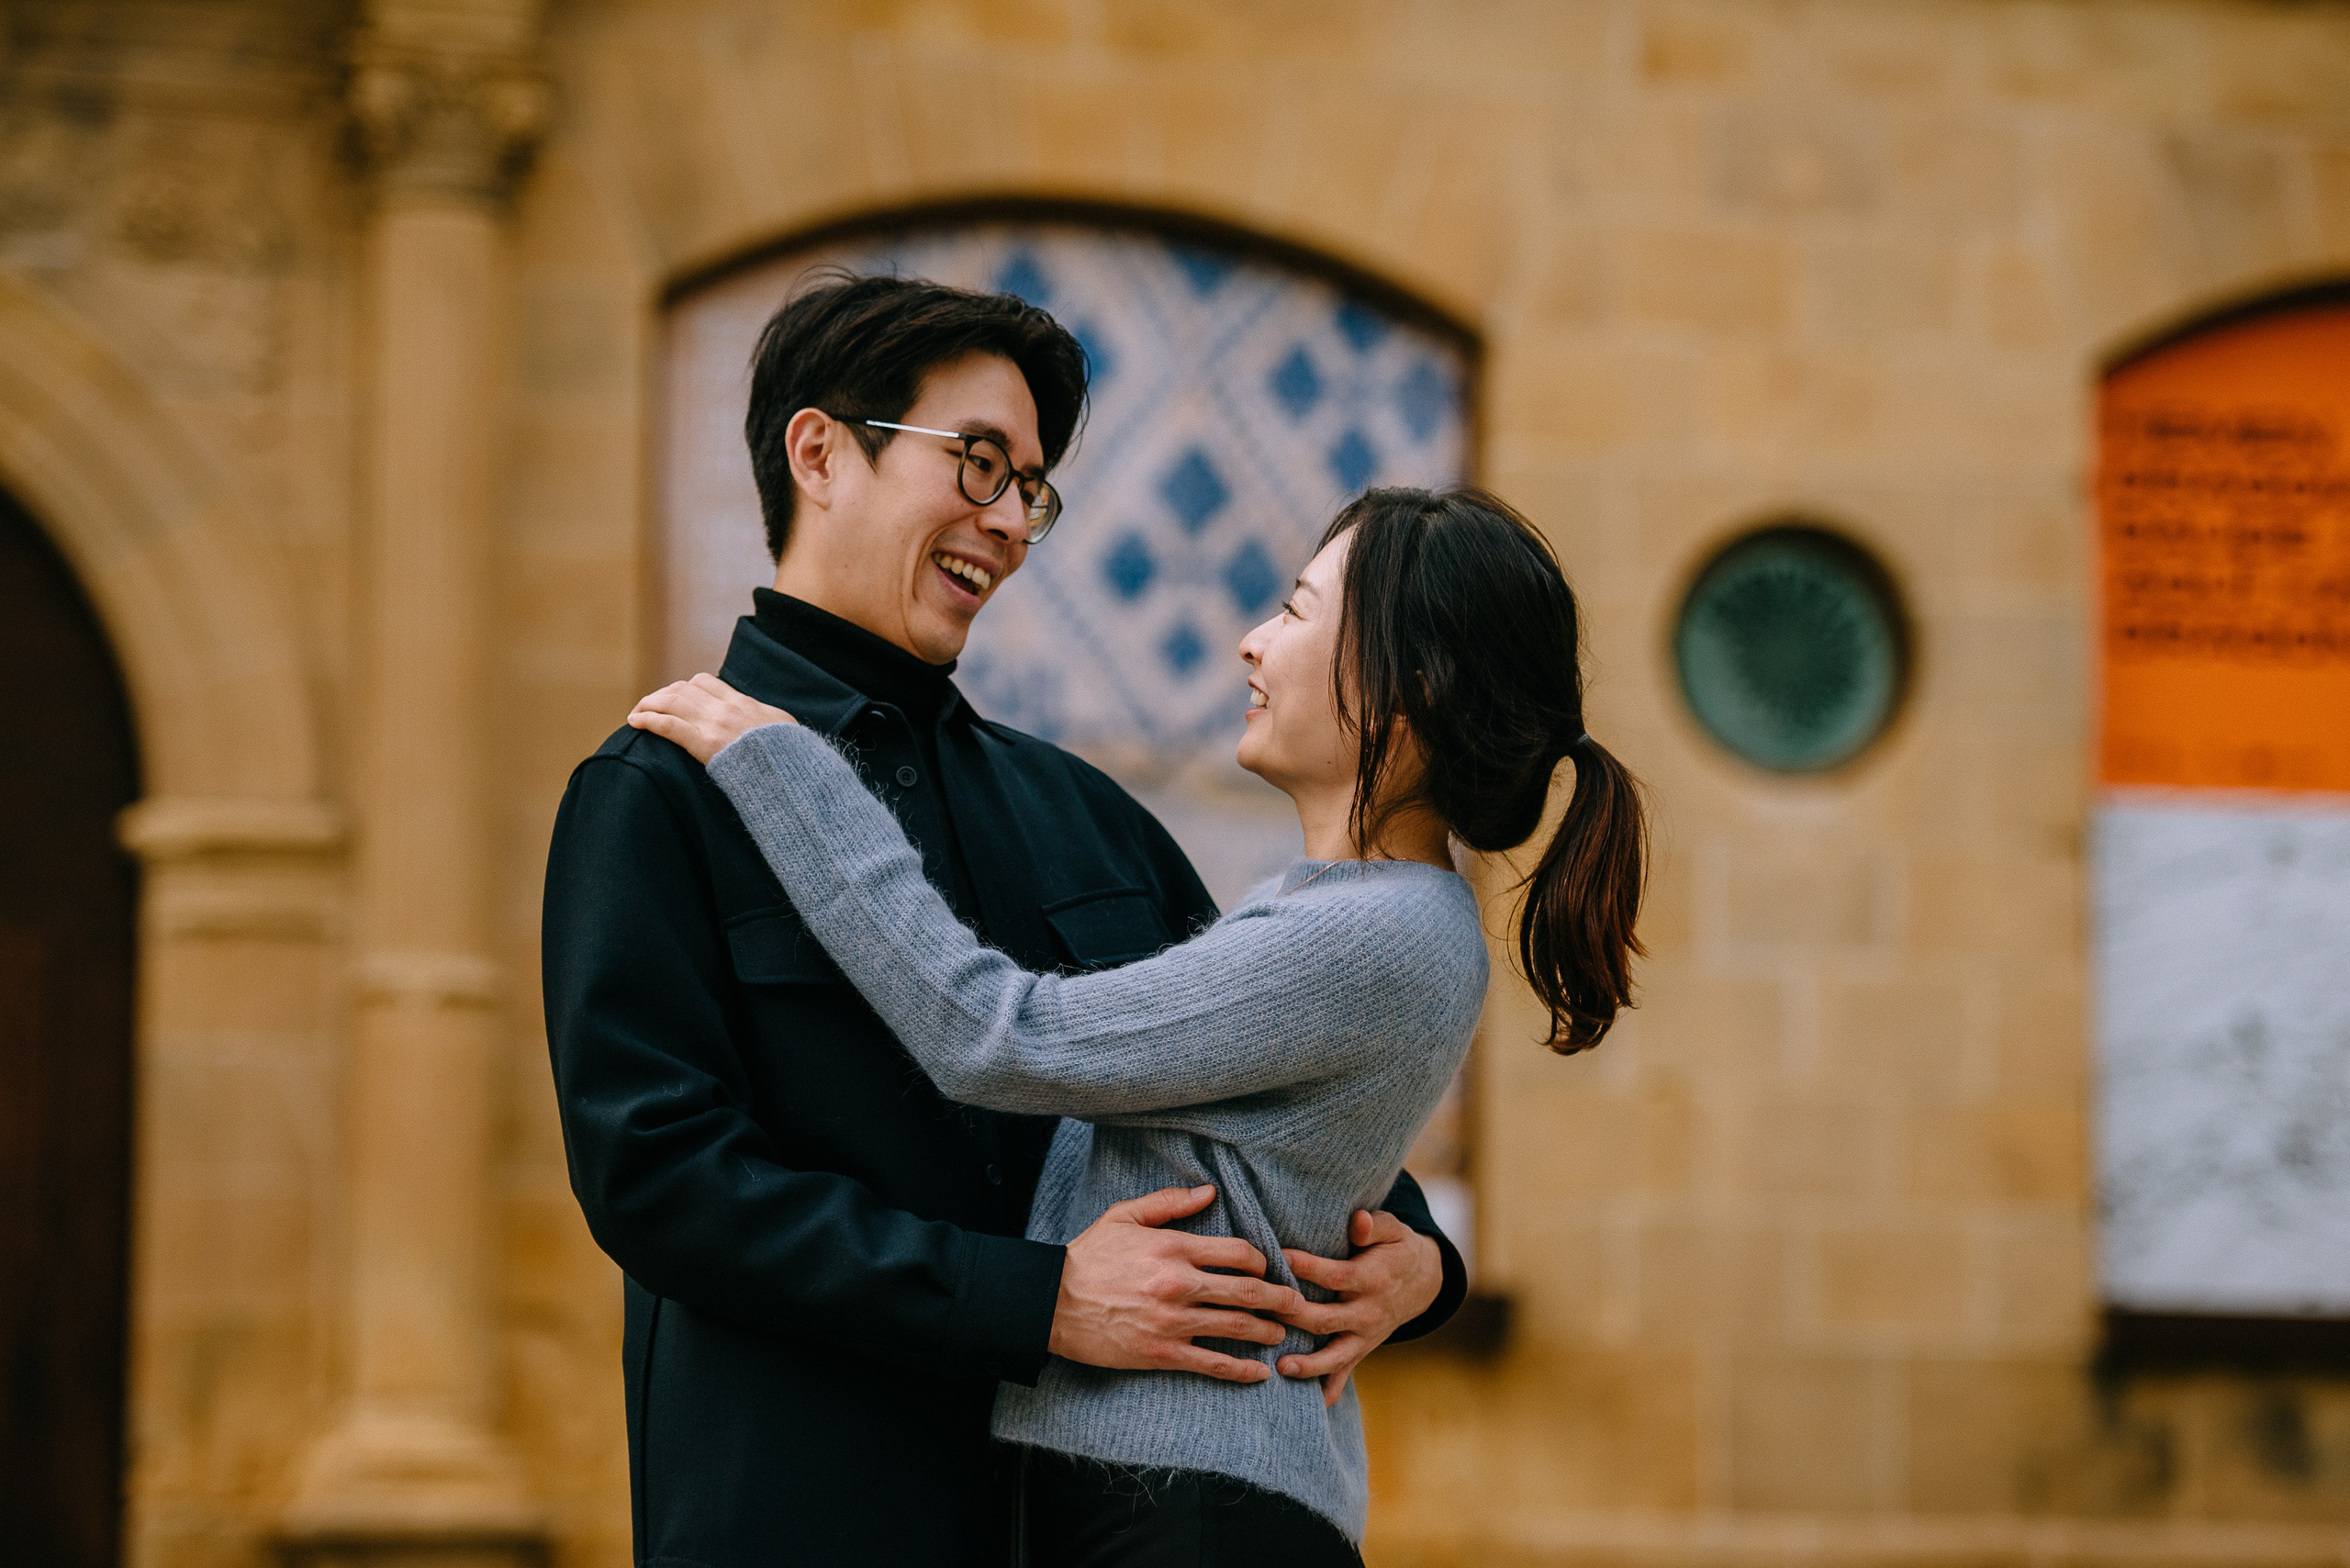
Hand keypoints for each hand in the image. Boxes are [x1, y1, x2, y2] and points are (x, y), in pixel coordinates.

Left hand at [627, 673, 795, 763]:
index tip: (674, 697)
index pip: (706, 682)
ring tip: (637, 713)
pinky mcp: (705, 745)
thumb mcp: (785, 729)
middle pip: (683, 689)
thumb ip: (767, 720)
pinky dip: (648, 720)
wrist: (793, 775)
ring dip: (649, 704)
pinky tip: (635, 722)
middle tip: (650, 706)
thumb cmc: (792, 758)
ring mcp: (716, 725)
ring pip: (671, 701)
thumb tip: (765, 722)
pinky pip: (668, 725)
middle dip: (662, 695)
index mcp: (745, 704)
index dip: (684, 687)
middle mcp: (727, 709)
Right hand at [1049, 1185, 1303, 1383]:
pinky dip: (1240, 1371)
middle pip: (1247, 1291)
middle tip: (1297, 1304)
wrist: (1051, 1302)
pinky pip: (1212, 1363)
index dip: (1261, 1262)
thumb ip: (1169, 1204)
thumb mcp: (1124, 1217)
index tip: (1269, 1269)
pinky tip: (1259, 1374)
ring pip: (1236, 1328)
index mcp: (1174, 1248)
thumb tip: (1209, 1192)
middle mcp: (1180, 1284)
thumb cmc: (1088, 1256)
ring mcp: (1173, 1321)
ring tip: (1281, 1335)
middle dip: (1280, 1299)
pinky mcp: (1162, 1353)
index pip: (1238, 1253)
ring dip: (1267, 1332)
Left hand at [1272, 1209, 1442, 1406]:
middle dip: (1295, 1318)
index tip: (1281, 1257)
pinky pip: (1346, 1374)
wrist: (1422, 1281)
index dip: (1310, 1268)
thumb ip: (1374, 1225)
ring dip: (1309, 1364)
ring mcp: (1365, 1336)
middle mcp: (1368, 1312)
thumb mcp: (1393, 1230)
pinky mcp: (1362, 1350)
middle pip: (1328, 1319)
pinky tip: (1310, 1404)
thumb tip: (1357, 1221)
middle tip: (1264, 1313)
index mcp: (1373, 1279)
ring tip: (1281, 1367)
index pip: (1337, 1276)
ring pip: (1336, 1355)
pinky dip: (1330, 1390)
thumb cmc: (1396, 1248)